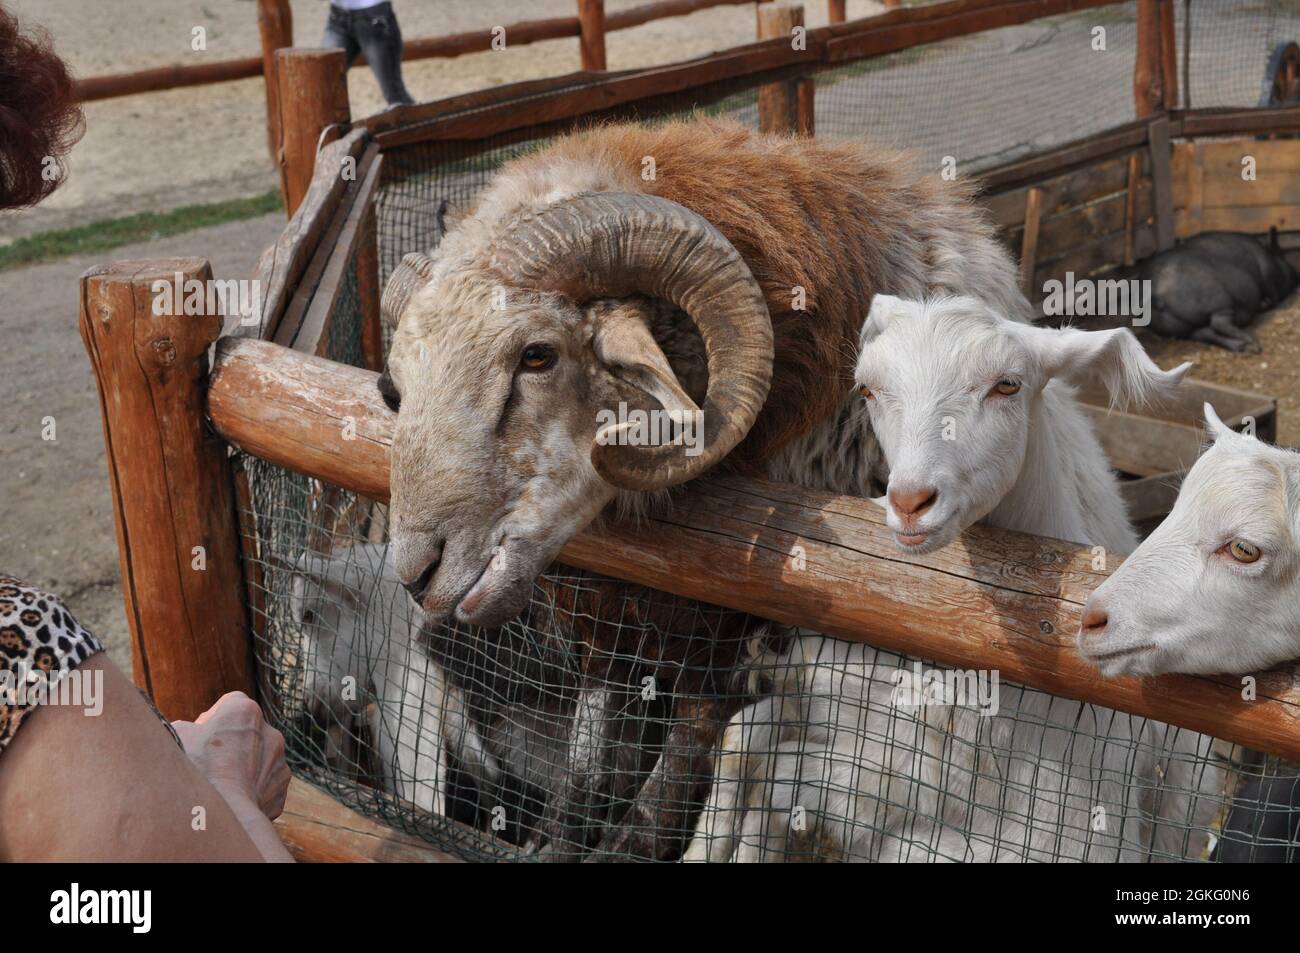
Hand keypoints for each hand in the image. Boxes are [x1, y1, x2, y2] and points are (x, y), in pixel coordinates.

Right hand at [172, 692, 290, 820]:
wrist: (221, 815)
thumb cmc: (195, 770)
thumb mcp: (176, 737)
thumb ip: (186, 727)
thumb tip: (189, 732)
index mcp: (245, 712)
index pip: (230, 704)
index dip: (213, 718)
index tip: (199, 734)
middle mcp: (270, 733)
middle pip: (247, 733)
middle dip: (230, 745)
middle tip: (207, 763)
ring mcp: (279, 763)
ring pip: (258, 761)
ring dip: (242, 769)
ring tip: (218, 786)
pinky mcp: (281, 790)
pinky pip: (263, 787)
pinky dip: (249, 792)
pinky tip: (231, 801)